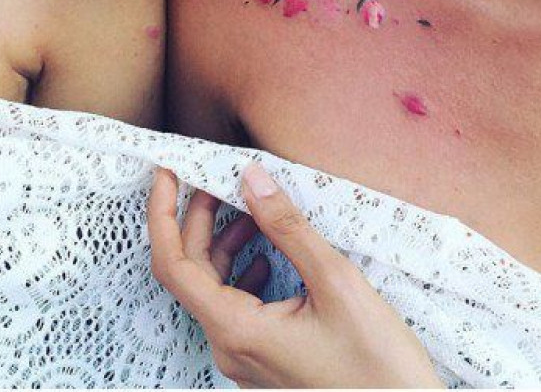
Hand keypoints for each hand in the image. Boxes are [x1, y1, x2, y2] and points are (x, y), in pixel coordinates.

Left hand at [148, 163, 442, 388]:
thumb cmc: (378, 367)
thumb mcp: (336, 284)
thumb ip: (288, 228)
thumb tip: (252, 180)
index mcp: (236, 330)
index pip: (172, 264)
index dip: (162, 214)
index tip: (166, 174)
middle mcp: (229, 347)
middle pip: (191, 272)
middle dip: (199, 220)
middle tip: (218, 181)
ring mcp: (244, 357)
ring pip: (213, 288)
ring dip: (224, 244)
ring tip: (251, 212)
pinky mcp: (262, 358)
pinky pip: (235, 306)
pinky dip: (242, 271)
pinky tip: (268, 255)